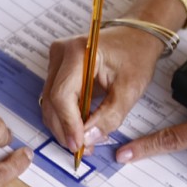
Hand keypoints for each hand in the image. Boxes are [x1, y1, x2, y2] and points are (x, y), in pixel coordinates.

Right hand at [40, 0, 184, 152]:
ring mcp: (56, 59)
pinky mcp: (58, 68)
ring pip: (50, 102)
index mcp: (79, 52)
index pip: (62, 95)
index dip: (68, 124)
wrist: (136, 36)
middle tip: (83, 149)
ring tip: (85, 141)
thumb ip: (110, 116)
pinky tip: (81, 127)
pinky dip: (66, 116)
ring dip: (64, 125)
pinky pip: (55, 98)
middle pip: (51, 101)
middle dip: (65, 129)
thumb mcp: (130, 89)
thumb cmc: (135, 56)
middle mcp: (61, 52)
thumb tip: (88, 139)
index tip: (79, 145)